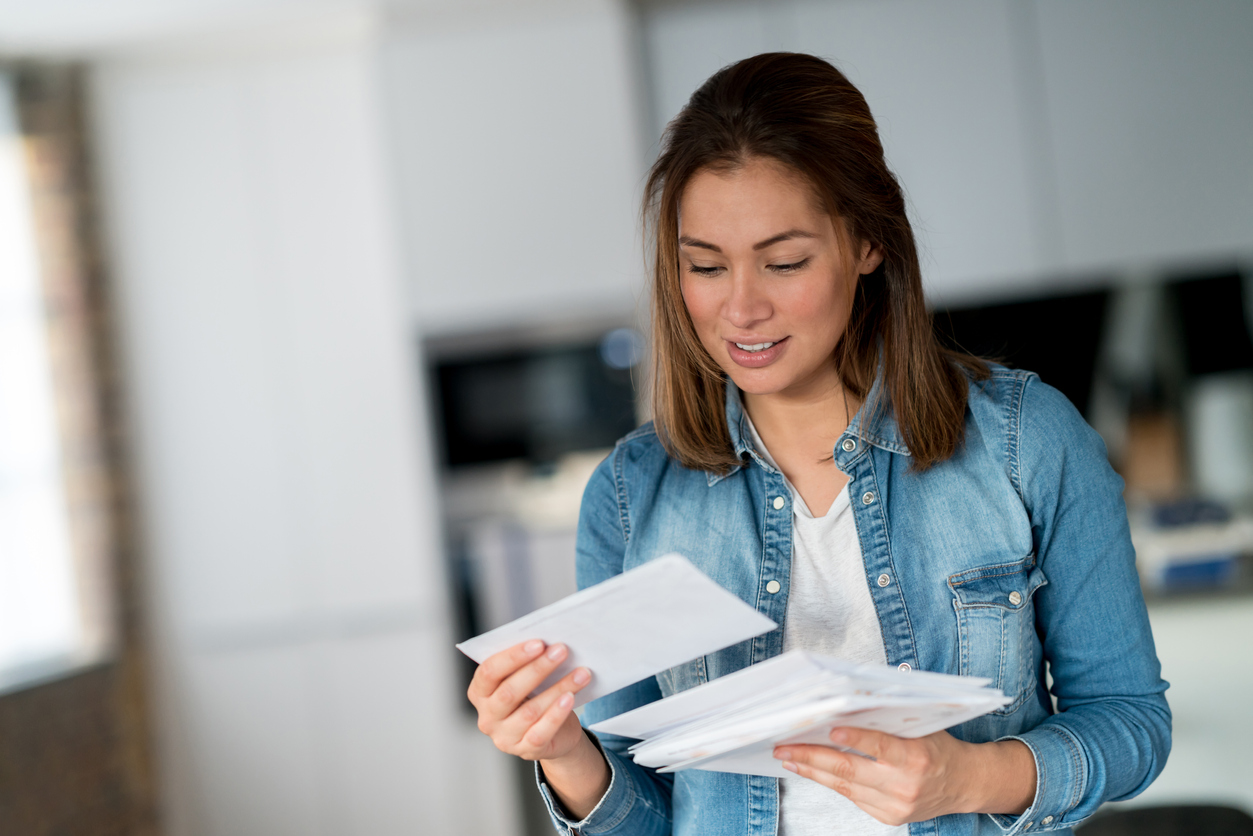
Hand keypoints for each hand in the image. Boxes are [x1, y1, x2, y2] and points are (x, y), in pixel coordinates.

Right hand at [468, 639, 591, 760]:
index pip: (489, 672)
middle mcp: (487, 717)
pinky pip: (541, 732)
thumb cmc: (535, 696)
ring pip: (530, 711)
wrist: (554, 734)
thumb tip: (548, 643)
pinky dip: (557, 714)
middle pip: (509, 691)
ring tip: (580, 673)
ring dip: (558, 688)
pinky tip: (570, 698)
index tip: (538, 642)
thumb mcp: (525, 680)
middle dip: (538, 669)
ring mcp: (504, 737)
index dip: (513, 656)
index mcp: (480, 693)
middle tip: (561, 650)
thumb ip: (526, 663)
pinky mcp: (526, 751)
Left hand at [773, 728, 1035, 824]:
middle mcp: (905, 784)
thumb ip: (890, 716)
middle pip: (850, 770)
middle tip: (784, 747)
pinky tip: (813, 771)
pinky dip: (831, 783)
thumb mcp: (922, 725)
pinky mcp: (889, 817)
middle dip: (812, 757)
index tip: (830, 729)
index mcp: (916, 757)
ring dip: (813, 771)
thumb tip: (851, 698)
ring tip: (789, 758)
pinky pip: (853, 797)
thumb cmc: (938, 747)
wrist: (964, 784)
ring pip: (845, 787)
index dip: (854, 738)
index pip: (879, 746)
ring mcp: (896, 805)